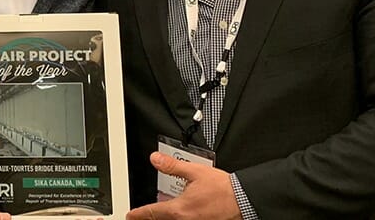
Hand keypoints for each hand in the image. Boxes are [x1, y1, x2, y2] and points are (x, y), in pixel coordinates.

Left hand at [126, 152, 240, 219]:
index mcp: (180, 209)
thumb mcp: (195, 172)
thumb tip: (155, 160)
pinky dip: (176, 219)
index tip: (130, 215)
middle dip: (149, 219)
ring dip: (163, 219)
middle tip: (138, 217)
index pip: (152, 212)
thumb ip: (173, 167)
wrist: (243, 200)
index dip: (139, 214)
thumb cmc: (222, 189)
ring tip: (157, 215)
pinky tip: (177, 214)